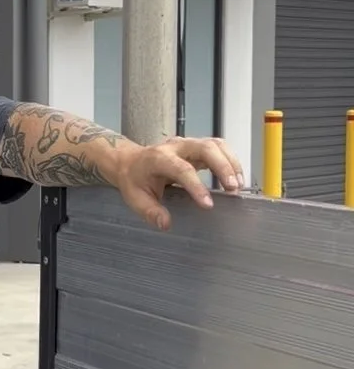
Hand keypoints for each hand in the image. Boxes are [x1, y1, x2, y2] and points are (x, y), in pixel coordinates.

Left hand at [113, 136, 244, 231]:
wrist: (130, 161)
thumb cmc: (134, 179)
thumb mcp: (135, 198)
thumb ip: (150, 211)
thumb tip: (166, 224)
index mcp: (158, 158)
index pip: (181, 169)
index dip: (196, 186)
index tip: (208, 204)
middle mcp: (175, 147)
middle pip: (205, 148)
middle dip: (223, 167)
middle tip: (233, 189)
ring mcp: (188, 144)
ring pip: (215, 145)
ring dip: (231, 163)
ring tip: (238, 185)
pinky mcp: (198, 147)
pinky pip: (219, 148)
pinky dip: (231, 160)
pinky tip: (236, 178)